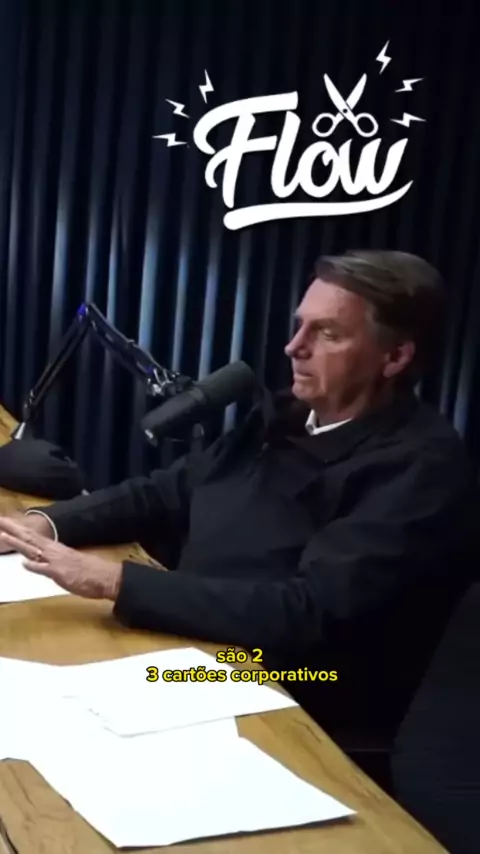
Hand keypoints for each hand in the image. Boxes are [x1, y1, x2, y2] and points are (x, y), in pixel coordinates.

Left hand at [0, 517, 122, 599]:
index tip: (7, 524)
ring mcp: (56, 561)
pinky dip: (34, 565)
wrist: (105, 576)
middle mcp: (54, 551)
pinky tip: (24, 562)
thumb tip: (34, 562)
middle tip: (1, 520)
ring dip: (18, 542)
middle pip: (30, 538)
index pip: (33, 537)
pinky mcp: (60, 573)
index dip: (19, 530)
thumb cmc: (89, 572)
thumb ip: (50, 562)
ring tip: (3, 534)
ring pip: (34, 550)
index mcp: (56, 549)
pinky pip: (45, 569)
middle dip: (14, 529)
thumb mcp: (67, 564)